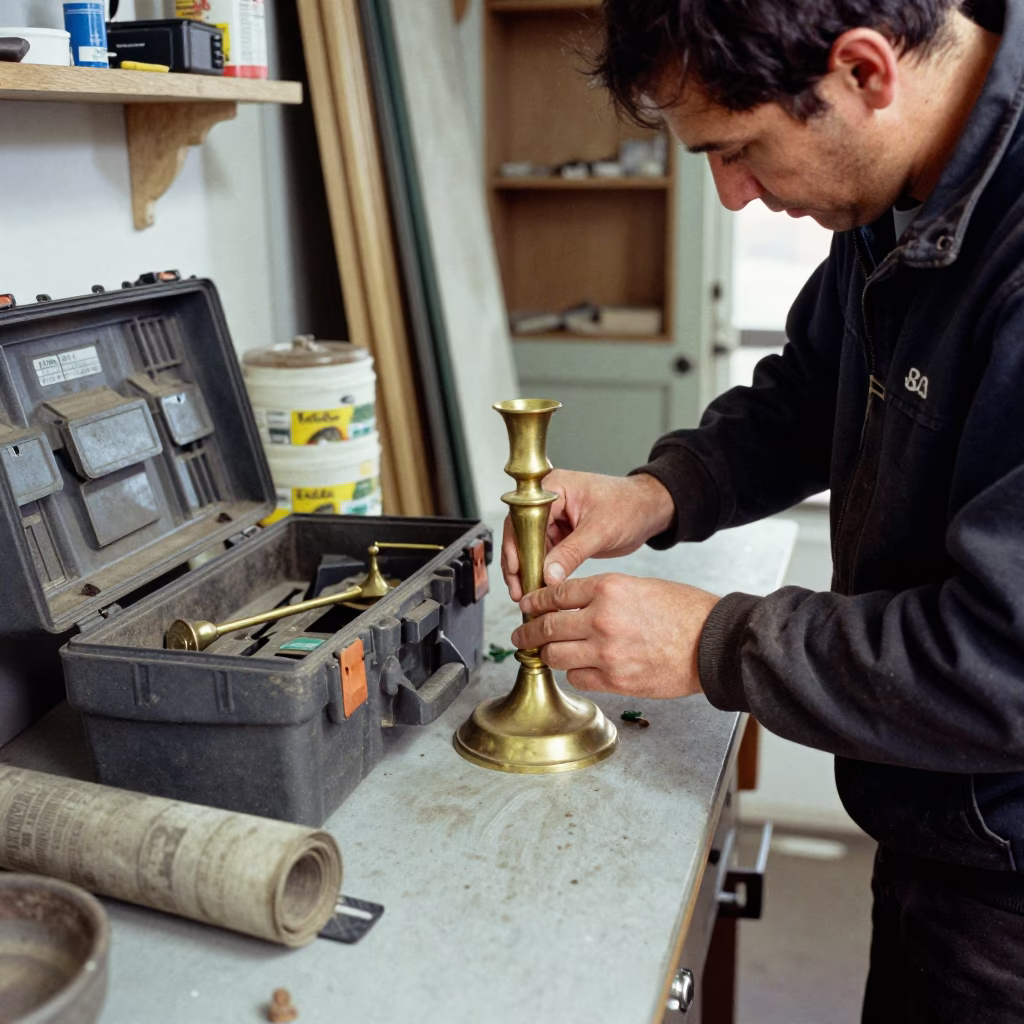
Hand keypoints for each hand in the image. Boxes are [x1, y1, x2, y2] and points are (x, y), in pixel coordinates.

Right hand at [500, 469, 674, 600]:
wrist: (647, 510)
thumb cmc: (629, 506)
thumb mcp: (600, 530)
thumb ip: (572, 552)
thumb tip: (549, 575)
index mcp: (553, 487)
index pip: (523, 518)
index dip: (517, 546)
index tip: (517, 571)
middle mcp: (547, 501)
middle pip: (519, 533)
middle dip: (518, 563)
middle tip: (519, 591)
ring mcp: (552, 518)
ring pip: (528, 547)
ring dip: (527, 571)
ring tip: (526, 596)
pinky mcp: (559, 534)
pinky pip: (542, 553)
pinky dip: (540, 571)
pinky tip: (539, 589)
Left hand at [510, 574, 719, 697]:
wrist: (713, 642)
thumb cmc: (684, 611)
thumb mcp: (639, 586)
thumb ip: (602, 595)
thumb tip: (570, 605)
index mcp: (608, 589)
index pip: (555, 594)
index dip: (535, 602)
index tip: (527, 606)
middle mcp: (601, 619)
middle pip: (547, 627)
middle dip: (528, 632)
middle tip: (521, 635)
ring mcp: (606, 653)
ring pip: (556, 655)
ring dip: (549, 654)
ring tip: (545, 653)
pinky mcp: (615, 680)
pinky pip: (577, 678)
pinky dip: (574, 673)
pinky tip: (580, 667)